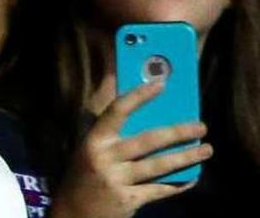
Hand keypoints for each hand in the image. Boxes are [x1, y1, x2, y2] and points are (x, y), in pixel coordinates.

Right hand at [51, 82, 212, 217]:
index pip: (117, 111)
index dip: (139, 96)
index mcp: (94, 139)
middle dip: (178, 133)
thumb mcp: (88, 144)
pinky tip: (193, 176)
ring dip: (186, 157)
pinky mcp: (128, 201)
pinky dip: (179, 183)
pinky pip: (159, 190)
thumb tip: (115, 77)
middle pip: (147, 141)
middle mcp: (104, 158)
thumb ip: (105, 117)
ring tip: (207, 149)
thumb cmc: (84, 171)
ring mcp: (117, 180)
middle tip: (202, 126)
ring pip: (158, 166)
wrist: (73, 211)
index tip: (162, 84)